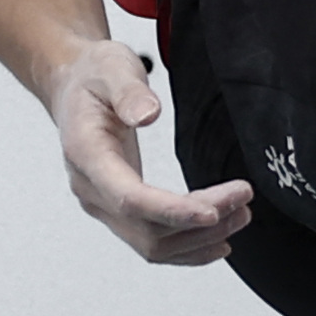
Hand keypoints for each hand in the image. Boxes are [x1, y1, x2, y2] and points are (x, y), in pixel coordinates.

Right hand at [45, 36, 253, 265]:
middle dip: (199, 224)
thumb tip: (148, 114)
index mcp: (86, 154)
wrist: (73, 86)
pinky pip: (149, 241)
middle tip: (241, 203)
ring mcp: (102, 203)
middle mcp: (91, 188)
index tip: (212, 211)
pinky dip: (185, 248)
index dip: (172, 211)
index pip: (130, 199)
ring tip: (238, 216)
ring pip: (151, 244)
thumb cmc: (92, 76)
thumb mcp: (111, 67)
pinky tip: (214, 241)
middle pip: (147, 229)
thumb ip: (129, 92)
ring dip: (198, 239)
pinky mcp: (117, 208)